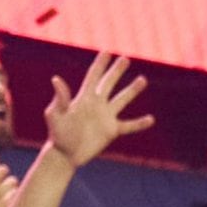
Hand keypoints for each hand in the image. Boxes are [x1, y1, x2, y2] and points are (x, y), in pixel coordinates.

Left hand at [40, 49, 155, 168]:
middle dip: (117, 71)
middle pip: (109, 83)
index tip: (107, 52)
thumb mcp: (56, 115)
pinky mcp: (112, 131)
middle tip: (125, 59)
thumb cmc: (57, 134)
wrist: (65, 154)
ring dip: (132, 90)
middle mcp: (97, 104)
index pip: (94, 76)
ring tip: (142, 80)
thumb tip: (56, 79)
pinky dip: (140, 123)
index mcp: (84, 98)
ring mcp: (106, 117)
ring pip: (122, 100)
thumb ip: (60, 98)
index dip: (100, 64)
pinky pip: (129, 126)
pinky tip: (151, 120)